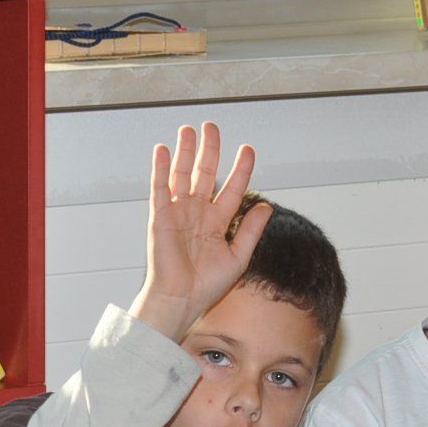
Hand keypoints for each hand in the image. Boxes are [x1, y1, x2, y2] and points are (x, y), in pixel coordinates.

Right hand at [129, 121, 273, 342]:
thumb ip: (251, 230)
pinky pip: (160, 188)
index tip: (248, 149)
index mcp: (216, 222)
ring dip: (186, 152)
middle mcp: (197, 213)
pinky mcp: (160, 217)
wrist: (182, 299)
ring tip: (189, 129)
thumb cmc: (207, 285)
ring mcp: (178, 213)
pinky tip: (163, 150)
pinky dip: (160, 168)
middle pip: (205, 174)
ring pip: (183, 175)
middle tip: (212, 126)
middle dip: (209, 150)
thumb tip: (267, 206)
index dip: (240, 169)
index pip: (232, 188)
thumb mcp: (238, 256)